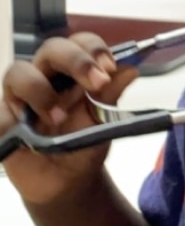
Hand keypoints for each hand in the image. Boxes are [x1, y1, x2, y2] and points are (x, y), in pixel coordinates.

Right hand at [0, 34, 137, 203]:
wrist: (66, 181)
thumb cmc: (83, 145)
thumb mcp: (102, 124)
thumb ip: (111, 96)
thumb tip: (130, 70)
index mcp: (74, 73)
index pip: (81, 44)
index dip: (93, 49)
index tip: (110, 67)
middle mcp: (46, 76)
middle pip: (52, 49)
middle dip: (75, 60)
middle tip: (97, 81)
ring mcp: (21, 95)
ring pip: (18, 72)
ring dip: (40, 91)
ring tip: (59, 119)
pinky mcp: (3, 118)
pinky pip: (1, 111)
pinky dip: (12, 119)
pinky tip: (27, 134)